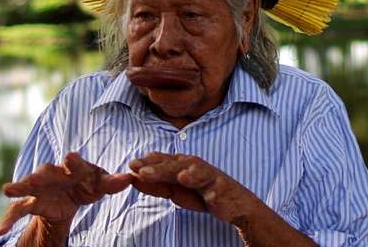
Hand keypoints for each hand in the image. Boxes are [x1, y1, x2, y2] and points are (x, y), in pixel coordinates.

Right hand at [0, 152, 132, 235]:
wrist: (71, 193)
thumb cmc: (88, 183)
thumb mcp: (101, 184)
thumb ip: (114, 182)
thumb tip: (131, 178)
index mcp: (73, 167)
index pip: (74, 162)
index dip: (73, 161)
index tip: (71, 157)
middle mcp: (53, 174)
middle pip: (45, 172)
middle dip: (39, 174)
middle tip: (33, 176)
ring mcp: (40, 187)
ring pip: (28, 186)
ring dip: (18, 187)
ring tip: (7, 190)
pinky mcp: (32, 202)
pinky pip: (17, 210)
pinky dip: (8, 219)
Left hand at [127, 152, 257, 225]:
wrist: (236, 206)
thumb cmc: (204, 195)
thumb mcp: (177, 192)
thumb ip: (158, 186)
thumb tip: (135, 179)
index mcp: (183, 165)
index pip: (162, 161)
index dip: (147, 163)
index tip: (130, 165)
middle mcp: (194, 165)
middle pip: (171, 163)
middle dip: (154, 165)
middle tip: (137, 167)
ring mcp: (207, 173)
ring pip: (187, 168)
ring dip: (169, 169)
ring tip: (154, 172)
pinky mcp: (219, 185)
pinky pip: (207, 181)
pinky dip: (196, 179)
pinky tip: (185, 178)